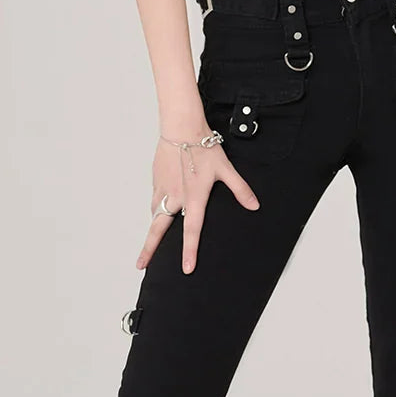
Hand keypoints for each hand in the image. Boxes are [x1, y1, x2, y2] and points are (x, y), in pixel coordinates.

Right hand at [135, 120, 259, 273]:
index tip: (187, 269)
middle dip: (149, 249)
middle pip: (158, 229)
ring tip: (151, 240)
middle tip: (141, 265)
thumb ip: (240, 189)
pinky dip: (156, 207)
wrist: (182, 127)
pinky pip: (155, 198)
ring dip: (153, 227)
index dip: (190, 251)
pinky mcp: (156, 179)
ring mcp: (163, 188)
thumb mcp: (226, 169)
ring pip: (156, 213)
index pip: (192, 230)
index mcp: (194, 197)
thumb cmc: (203, 146)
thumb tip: (254, 205)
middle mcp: (176, 196)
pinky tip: (159, 208)